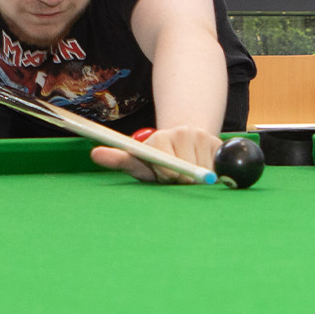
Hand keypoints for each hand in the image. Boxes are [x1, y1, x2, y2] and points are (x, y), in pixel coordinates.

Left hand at [90, 125, 219, 183]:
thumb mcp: (139, 162)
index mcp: (161, 138)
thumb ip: (119, 160)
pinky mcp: (220, 143)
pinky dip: (213, 174)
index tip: (167, 178)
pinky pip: (218, 167)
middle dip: (182, 181)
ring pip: (204, 171)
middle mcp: (183, 133)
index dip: (167, 177)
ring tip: (188, 173)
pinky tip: (203, 169)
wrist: (183, 142)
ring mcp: (203, 137)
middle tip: (176, 177)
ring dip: (198, 179)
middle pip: (187, 172)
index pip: (167, 168)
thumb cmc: (156, 160)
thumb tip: (95, 154)